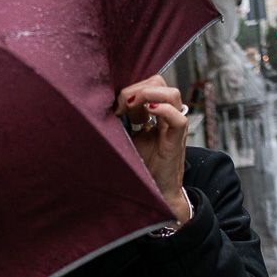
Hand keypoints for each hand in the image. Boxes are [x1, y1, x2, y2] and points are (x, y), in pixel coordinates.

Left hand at [114, 75, 190, 224]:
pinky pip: (178, 118)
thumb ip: (119, 122)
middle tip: (120, 107)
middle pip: (160, 83)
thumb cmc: (140, 167)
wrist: (153, 192)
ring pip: (171, 94)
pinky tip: (147, 114)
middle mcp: (166, 117)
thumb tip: (99, 107)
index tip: (116, 105)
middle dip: (137, 88)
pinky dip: (163, 110)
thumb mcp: (125, 139)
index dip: (133, 87)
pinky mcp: (176, 142)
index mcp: (155, 114)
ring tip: (130, 109)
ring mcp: (172, 128)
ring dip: (147, 95)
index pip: (150, 83)